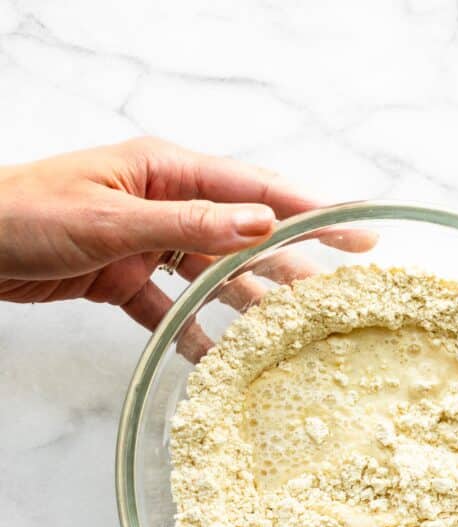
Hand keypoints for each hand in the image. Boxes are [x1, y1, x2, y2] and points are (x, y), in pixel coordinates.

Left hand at [0, 137, 371, 343]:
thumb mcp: (110, 217)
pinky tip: (216, 357)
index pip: (253, 190)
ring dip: (245, 302)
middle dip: (290, 263)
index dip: (310, 211)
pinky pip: (169, 309)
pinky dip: (190, 332)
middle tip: (337, 292)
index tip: (356, 229)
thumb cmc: (25, 213)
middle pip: (242, 236)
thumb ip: (186, 224)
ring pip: (211, 276)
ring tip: (288, 331)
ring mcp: (145, 242)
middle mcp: (163, 202)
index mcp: (166, 170)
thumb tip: (260, 224)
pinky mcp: (124, 278)